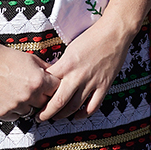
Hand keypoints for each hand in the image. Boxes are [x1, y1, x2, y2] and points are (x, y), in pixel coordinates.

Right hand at [0, 19, 57, 120]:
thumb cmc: (9, 58)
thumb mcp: (33, 60)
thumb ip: (48, 70)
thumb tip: (61, 76)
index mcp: (40, 81)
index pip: (57, 92)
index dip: (54, 88)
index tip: (50, 86)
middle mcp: (29, 95)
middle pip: (45, 104)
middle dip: (42, 97)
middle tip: (34, 90)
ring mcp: (15, 105)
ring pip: (30, 111)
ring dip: (28, 105)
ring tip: (20, 93)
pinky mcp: (3, 112)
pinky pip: (15, 116)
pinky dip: (15, 110)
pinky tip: (10, 98)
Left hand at [41, 0, 150, 120]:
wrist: (115, 32)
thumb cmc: (92, 37)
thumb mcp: (70, 49)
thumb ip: (62, 65)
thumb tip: (51, 78)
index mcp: (67, 65)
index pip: (47, 85)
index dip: (39, 95)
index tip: (35, 99)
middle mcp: (78, 76)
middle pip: (57, 102)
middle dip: (46, 113)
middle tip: (40, 117)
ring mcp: (92, 82)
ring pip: (73, 107)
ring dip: (62, 115)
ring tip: (55, 117)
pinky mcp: (104, 85)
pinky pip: (92, 106)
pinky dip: (83, 114)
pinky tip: (77, 116)